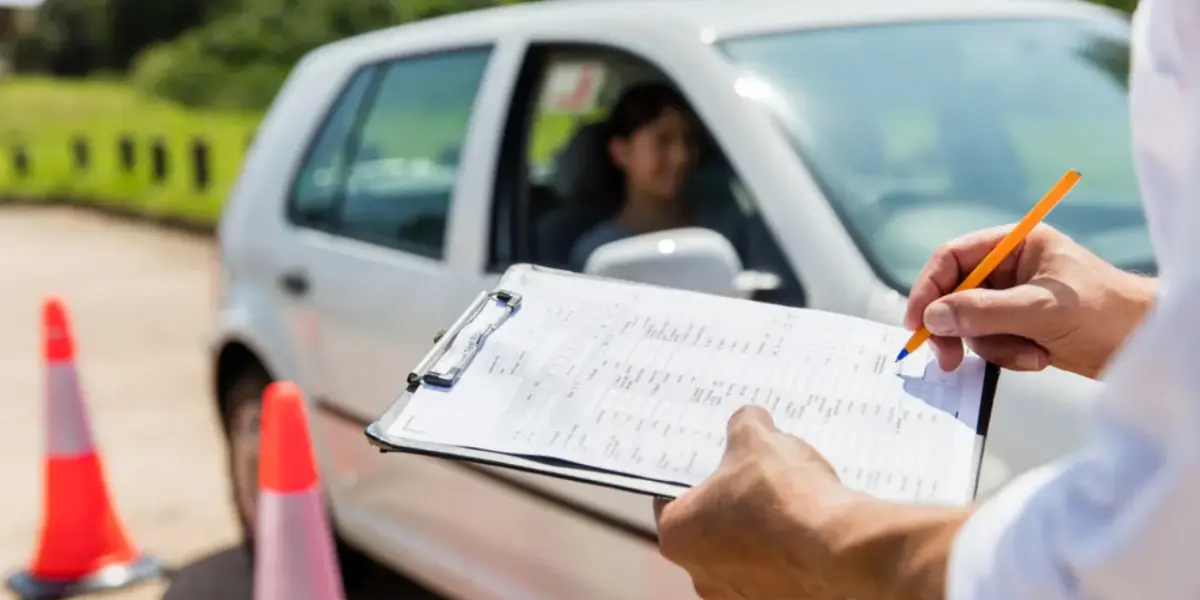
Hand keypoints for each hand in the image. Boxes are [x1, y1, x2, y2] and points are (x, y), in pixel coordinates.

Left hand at [653, 405, 855, 599]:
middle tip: (757, 476)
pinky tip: (810, 525)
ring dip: (763, 530)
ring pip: (745, 553)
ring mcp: (740, 595)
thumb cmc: (783, 495)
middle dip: (732, 503)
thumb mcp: (757, 439)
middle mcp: (700, 574)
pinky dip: (790, 551)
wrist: (838, 547)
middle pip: (710, 528)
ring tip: (791, 500)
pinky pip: (778, 570)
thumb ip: (744, 425)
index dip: (697, 475)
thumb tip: (750, 420)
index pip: (672, 498)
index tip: (717, 462)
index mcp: (677, 535)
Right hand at [905, 224, 1155, 378]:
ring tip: (1030, 354)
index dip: (929, 288)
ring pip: (971, 324)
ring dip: (993, 346)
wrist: (1145, 343)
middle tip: (948, 359)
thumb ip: (983, 311)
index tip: (918, 323)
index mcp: (1016, 245)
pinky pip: (990, 342)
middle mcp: (1010, 267)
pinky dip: (1008, 355)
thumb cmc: (1106, 313)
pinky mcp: (1020, 326)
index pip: (953, 258)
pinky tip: (1039, 357)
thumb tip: (933, 317)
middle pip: (955, 294)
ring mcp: (1014, 298)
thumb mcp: (1040, 309)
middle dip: (957, 327)